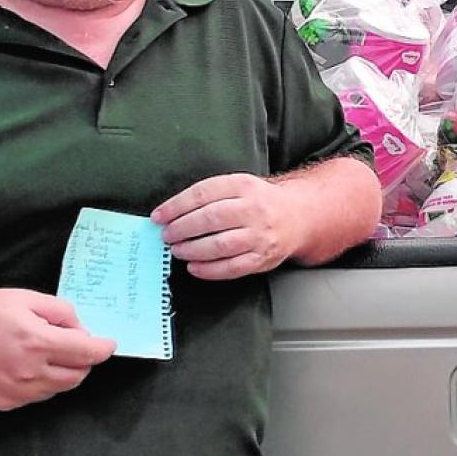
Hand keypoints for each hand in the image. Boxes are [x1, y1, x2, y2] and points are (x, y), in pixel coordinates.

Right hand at [0, 288, 116, 410]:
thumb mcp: (24, 298)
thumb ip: (60, 312)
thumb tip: (81, 330)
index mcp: (38, 342)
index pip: (87, 353)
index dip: (103, 348)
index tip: (109, 344)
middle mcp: (30, 372)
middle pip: (78, 375)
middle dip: (84, 360)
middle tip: (75, 345)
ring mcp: (17, 392)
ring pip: (59, 388)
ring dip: (64, 372)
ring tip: (47, 353)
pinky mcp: (5, 403)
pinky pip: (37, 396)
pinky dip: (42, 383)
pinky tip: (27, 366)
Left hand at [153, 174, 300, 280]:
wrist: (298, 216)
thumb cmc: (259, 201)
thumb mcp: (238, 185)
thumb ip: (209, 196)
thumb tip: (171, 212)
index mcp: (243, 185)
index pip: (203, 193)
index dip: (176, 206)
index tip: (158, 216)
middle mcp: (254, 209)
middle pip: (210, 219)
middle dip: (182, 229)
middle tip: (167, 236)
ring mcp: (260, 235)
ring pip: (220, 245)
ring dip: (192, 249)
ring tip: (177, 250)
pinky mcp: (263, 258)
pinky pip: (232, 267)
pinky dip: (209, 270)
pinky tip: (194, 267)